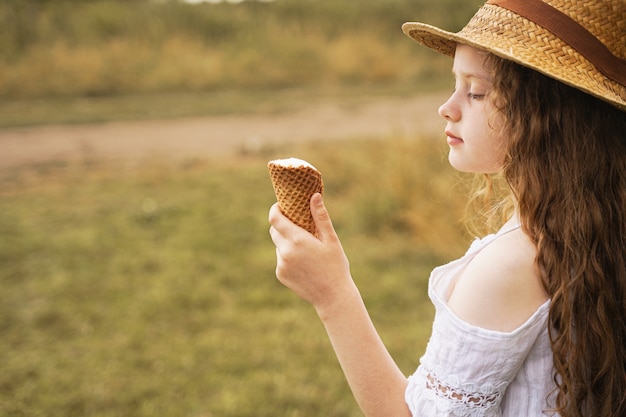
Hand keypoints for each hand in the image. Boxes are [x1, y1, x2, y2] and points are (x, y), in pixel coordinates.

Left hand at [268, 193, 353, 312]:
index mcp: (297, 240)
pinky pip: (281, 259)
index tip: (281, 206)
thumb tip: (314, 196)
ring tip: (306, 249)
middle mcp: (285, 252)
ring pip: (278, 245)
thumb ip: (320, 217)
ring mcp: (281, 264)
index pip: (275, 218)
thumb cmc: (336, 265)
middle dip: (284, 225)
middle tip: (299, 226)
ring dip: (287, 242)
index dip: (275, 209)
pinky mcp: (281, 275)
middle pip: (275, 231)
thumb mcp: (331, 240)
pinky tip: (305, 263)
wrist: (333, 297)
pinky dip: (288, 256)